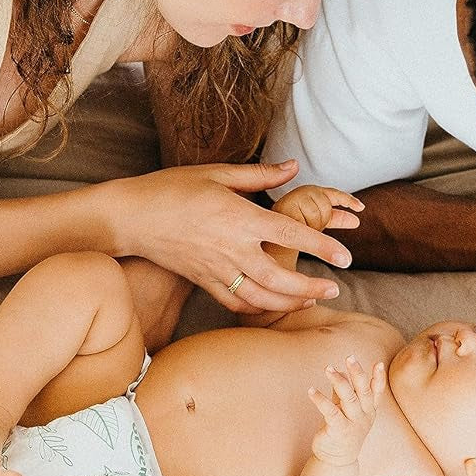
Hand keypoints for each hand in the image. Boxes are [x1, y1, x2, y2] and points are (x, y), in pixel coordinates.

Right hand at [111, 160, 354, 313]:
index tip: (345, 256)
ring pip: (260, 296)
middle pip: (280, 276)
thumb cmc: (171, 188)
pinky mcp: (203, 281)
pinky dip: (258, 308)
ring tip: (312, 299)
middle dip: (311, 286)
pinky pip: (236, 302)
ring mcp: (216, 269)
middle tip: (335, 287)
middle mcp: (231, 248)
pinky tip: (274, 304)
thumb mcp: (216, 173)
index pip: (291, 234)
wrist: (130, 217)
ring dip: (289, 302)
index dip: (322, 246)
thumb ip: (259, 175)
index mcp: (239, 217)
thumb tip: (293, 167)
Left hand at [307, 356, 385, 465]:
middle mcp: (364, 416)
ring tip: (327, 368)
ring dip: (338, 382)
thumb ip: (344, 391)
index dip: (378, 378)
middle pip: (363, 391)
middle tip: (349, 357)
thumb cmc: (342, 430)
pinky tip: (311, 391)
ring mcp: (353, 424)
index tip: (379, 363)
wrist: (337, 460)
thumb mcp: (346, 409)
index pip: (376, 392)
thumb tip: (340, 370)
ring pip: (349, 399)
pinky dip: (321, 400)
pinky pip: (331, 412)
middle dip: (357, 373)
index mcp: (369, 410)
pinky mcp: (339, 431)